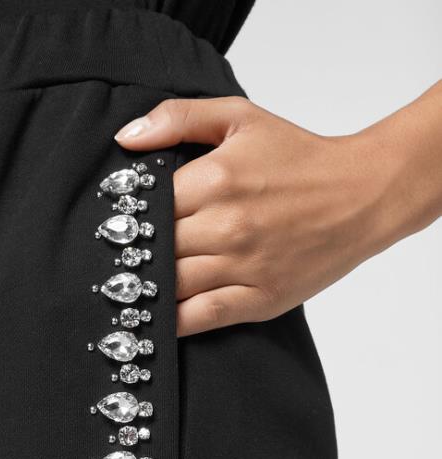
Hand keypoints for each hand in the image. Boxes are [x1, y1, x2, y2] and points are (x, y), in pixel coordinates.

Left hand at [115, 97, 393, 336]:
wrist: (364, 193)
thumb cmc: (300, 157)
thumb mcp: (240, 119)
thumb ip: (179, 119)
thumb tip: (125, 139)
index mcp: (215, 179)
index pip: (146, 208)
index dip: (126, 219)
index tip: (113, 227)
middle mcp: (226, 226)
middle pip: (154, 250)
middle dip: (130, 256)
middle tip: (111, 262)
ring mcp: (242, 265)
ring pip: (170, 286)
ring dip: (144, 289)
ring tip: (125, 290)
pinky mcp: (258, 298)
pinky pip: (199, 317)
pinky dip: (172, 322)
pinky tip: (154, 320)